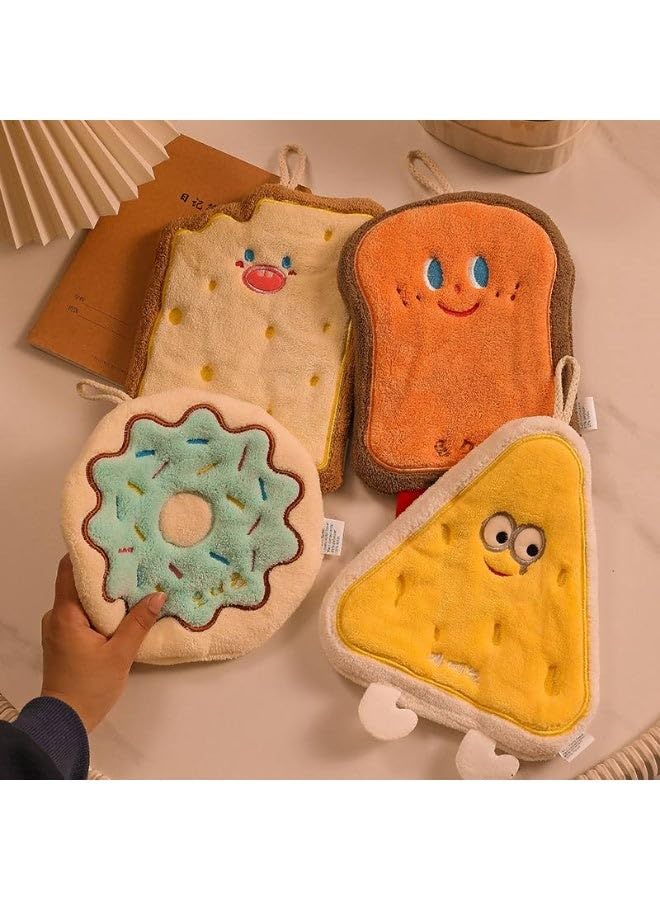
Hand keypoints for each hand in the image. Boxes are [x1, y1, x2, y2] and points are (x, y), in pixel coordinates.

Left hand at [40, 555, 165, 731]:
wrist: (65, 721)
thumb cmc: (89, 687)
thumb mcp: (120, 655)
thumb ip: (138, 624)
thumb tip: (157, 596)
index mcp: (66, 615)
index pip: (69, 571)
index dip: (87, 552)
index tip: (109, 540)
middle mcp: (56, 617)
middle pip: (76, 583)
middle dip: (101, 571)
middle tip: (129, 558)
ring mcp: (57, 629)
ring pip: (78, 600)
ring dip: (100, 591)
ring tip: (129, 581)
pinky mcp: (63, 640)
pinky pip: (79, 615)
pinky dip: (97, 608)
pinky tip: (119, 608)